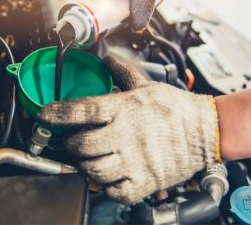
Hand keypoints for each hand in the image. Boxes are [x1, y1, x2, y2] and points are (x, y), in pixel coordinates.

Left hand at [39, 56, 220, 203]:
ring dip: (84, 166)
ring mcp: (135, 161)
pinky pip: (114, 191)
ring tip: (87, 159)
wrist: (206, 130)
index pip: (82, 110)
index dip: (58, 113)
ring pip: (93, 170)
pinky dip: (105, 186)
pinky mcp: (146, 181)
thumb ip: (122, 72)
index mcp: (124, 109)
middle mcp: (126, 135)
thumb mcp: (147, 85)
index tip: (44, 115)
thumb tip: (107, 59)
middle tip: (69, 141)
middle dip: (69, 144)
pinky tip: (107, 176)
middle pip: (81, 145)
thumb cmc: (175, 107)